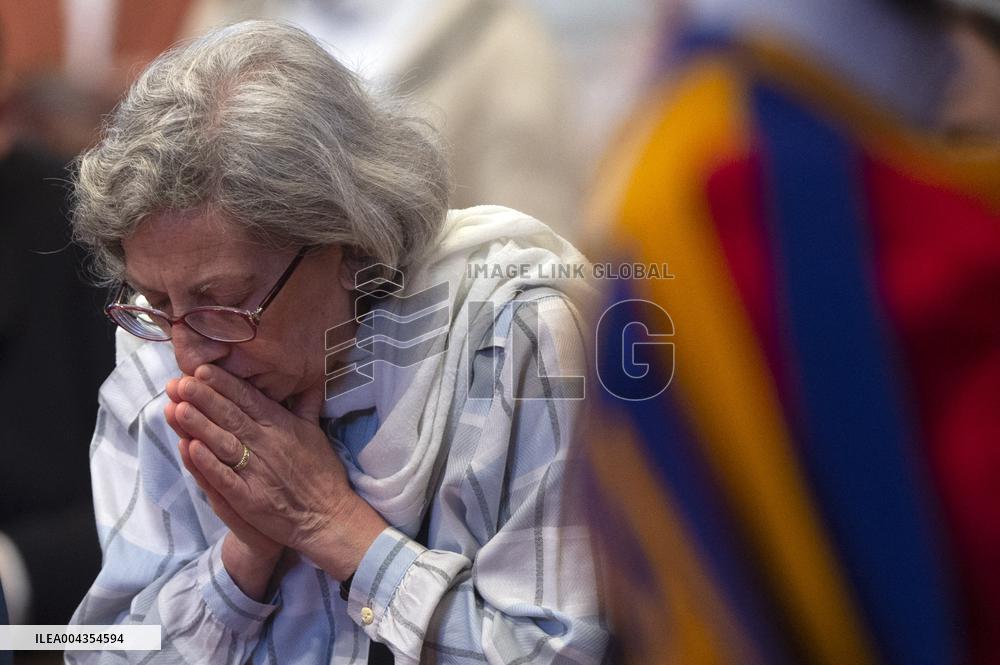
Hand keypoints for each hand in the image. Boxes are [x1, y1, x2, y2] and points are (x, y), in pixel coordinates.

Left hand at [166, 365, 386, 579]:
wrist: (327, 517)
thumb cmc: (322, 474)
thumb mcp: (316, 434)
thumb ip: (306, 407)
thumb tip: (307, 381)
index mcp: (281, 426)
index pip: (248, 399)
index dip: (224, 384)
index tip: (201, 369)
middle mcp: (267, 444)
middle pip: (231, 417)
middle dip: (204, 398)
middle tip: (180, 382)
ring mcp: (257, 472)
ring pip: (223, 443)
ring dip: (199, 425)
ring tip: (176, 407)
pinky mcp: (249, 498)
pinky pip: (224, 478)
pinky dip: (207, 463)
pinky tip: (189, 448)